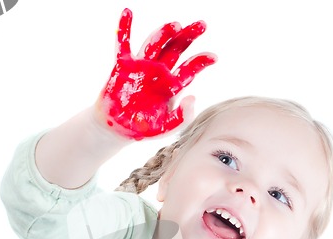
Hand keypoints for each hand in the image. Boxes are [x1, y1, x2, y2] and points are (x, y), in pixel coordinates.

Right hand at [96, 8, 216, 139]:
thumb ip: (182, 117)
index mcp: (171, 86)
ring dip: (165, 33)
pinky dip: (124, 28)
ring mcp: (141, 67)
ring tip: (176, 25)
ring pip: (155, 44)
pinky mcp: (123, 66)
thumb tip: (193, 97)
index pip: (190, 68)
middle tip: (202, 25)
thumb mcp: (167, 128)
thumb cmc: (144, 128)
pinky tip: (128, 13)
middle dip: (189, 36)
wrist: (119, 130)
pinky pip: (123, 44)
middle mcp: (159, 72)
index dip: (202, 61)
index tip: (214, 57)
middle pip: (176, 48)